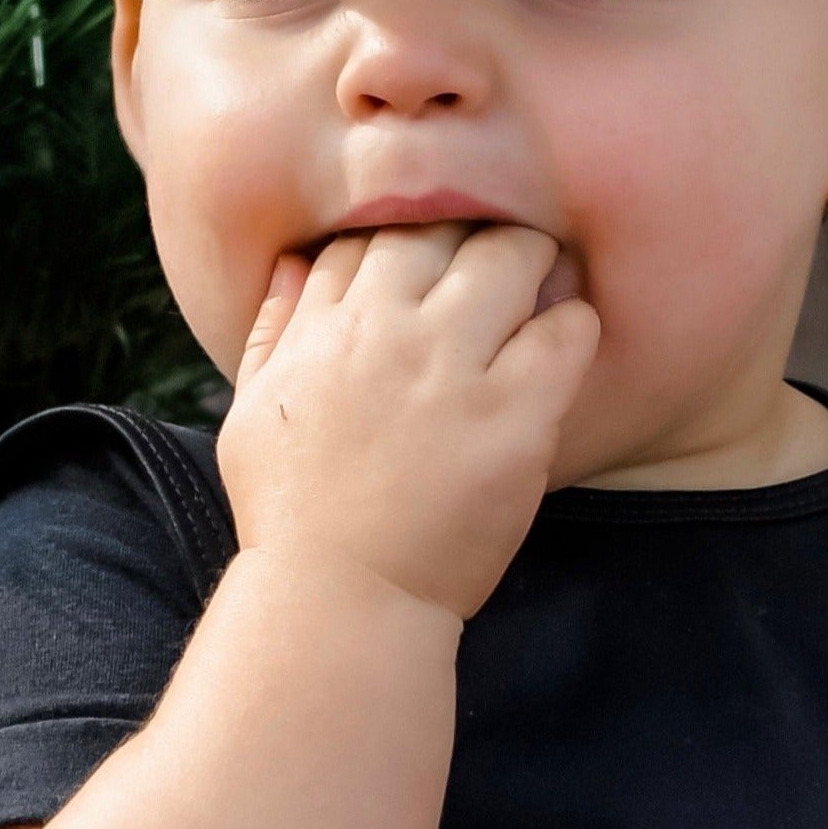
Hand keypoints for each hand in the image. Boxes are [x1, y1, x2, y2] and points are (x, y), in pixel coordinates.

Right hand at [216, 222, 598, 620]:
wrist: (341, 600)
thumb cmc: (292, 517)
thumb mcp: (253, 413)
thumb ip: (275, 329)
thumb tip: (300, 262)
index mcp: (325, 325)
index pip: (376, 232)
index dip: (414, 234)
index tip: (439, 260)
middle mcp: (388, 333)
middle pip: (448, 228)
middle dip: (478, 233)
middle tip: (505, 260)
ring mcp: (453, 372)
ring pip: (511, 260)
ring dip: (535, 262)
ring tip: (546, 286)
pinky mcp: (512, 419)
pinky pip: (564, 333)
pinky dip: (573, 324)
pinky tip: (567, 340)